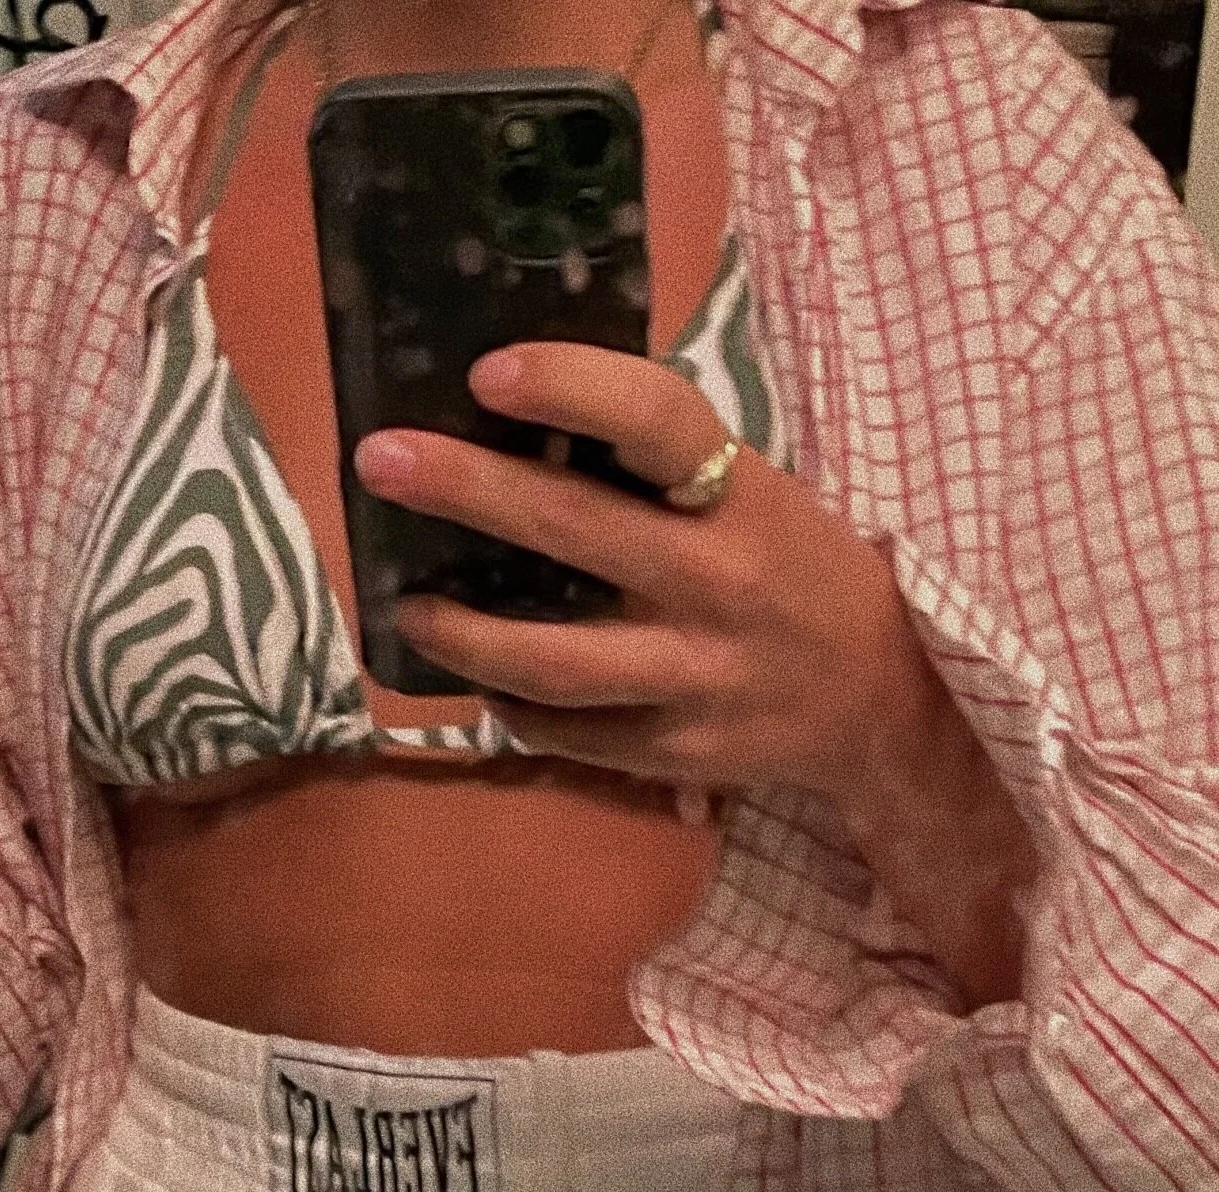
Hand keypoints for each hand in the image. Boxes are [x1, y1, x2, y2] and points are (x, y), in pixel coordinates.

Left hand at [352, 342, 922, 809]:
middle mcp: (717, 583)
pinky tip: (476, 681)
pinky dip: (509, 706)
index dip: (570, 388)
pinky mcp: (673, 751)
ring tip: (404, 608)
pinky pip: (565, 733)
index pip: (658, 421)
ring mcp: (694, 677)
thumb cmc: (792, 569)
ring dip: (461, 635)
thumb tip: (510, 425)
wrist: (879, 697)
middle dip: (467, 492)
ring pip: (553, 662)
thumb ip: (656, 471)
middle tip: (379, 462)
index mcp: (742, 497)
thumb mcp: (750, 498)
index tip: (484, 373)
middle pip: (577, 532)